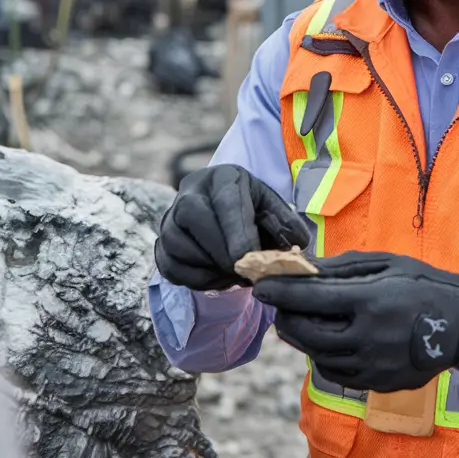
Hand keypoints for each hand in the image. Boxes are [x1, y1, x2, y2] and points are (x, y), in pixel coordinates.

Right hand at [154, 164, 309, 290]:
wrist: (221, 214)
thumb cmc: (252, 211)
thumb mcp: (272, 209)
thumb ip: (286, 224)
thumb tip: (297, 244)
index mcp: (223, 178)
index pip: (225, 202)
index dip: (237, 233)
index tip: (250, 258)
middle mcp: (190, 192)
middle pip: (194, 218)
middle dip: (222, 252)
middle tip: (245, 272)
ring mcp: (170, 219)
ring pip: (179, 246)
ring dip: (211, 268)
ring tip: (236, 274)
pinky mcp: (161, 245)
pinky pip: (172, 268)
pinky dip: (198, 280)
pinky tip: (219, 277)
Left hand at [253, 251, 458, 392]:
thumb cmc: (422, 284)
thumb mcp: (385, 265)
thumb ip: (342, 269)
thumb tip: (303, 268)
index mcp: (371, 301)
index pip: (311, 297)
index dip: (281, 291)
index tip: (260, 285)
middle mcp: (369, 337)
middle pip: (307, 332)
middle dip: (286, 317)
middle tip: (278, 305)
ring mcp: (374, 366)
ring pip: (318, 356)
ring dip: (301, 338)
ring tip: (297, 321)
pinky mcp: (379, 384)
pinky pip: (337, 373)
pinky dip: (322, 356)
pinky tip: (323, 341)